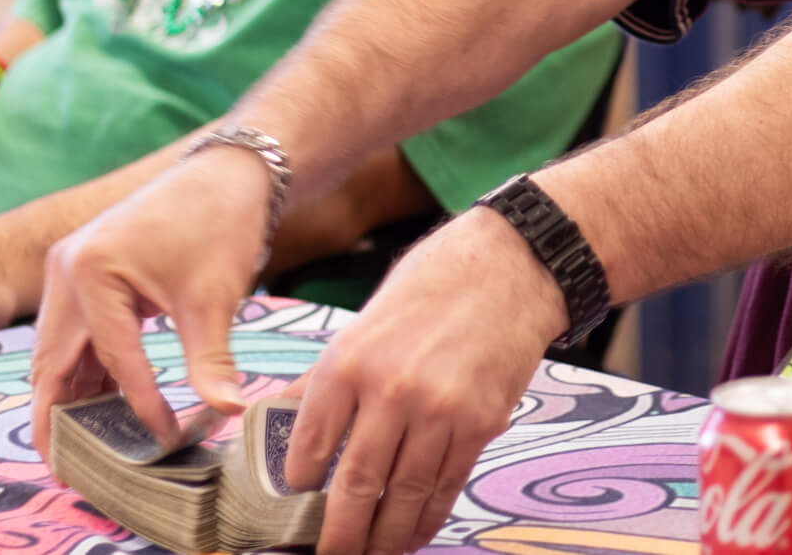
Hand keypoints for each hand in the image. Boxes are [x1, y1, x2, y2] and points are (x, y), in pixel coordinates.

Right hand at [30, 146, 271, 461]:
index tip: (162, 436)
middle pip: (53, 361)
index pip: (110, 357)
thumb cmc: (220, 223)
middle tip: (71, 468)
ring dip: (72, 396)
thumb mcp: (215, 297)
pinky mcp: (82, 277)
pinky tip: (104, 407)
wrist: (227, 173)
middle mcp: (64, 271)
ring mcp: (67, 273)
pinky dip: (87, 371)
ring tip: (88, 447)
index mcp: (89, 271)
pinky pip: (74, 336)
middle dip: (60, 417)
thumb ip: (211, 359)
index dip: (137, 402)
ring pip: (58, 352)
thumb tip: (227, 410)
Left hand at [287, 204, 565, 554]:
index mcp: (349, 362)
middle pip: (355, 485)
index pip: (308, 446)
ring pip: (405, 494)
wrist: (511, 265)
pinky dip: (429, 515)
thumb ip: (325, 378)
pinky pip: (448, 483)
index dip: (296, 490)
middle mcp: (391, 390)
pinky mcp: (482, 421)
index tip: (293, 510)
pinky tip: (415, 532)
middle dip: (339, 535)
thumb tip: (279, 421)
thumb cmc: (433, 286)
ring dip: (386, 536)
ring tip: (373, 554)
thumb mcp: (364, 322)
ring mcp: (441, 409)